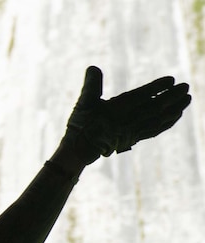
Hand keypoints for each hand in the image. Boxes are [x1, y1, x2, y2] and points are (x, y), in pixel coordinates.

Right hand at [64, 66, 190, 164]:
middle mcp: (128, 121)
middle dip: (172, 97)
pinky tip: (177, 115)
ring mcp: (133, 130)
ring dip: (175, 108)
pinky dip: (168, 122)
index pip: (141, 97)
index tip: (171, 80)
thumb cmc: (81, 124)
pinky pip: (156, 130)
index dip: (157, 88)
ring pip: (159, 119)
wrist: (81, 149)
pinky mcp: (135, 137)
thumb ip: (91, 85)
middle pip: (155, 107)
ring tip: (187, 99)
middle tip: (186, 86)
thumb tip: (92, 67)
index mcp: (117, 110)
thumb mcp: (83, 102)